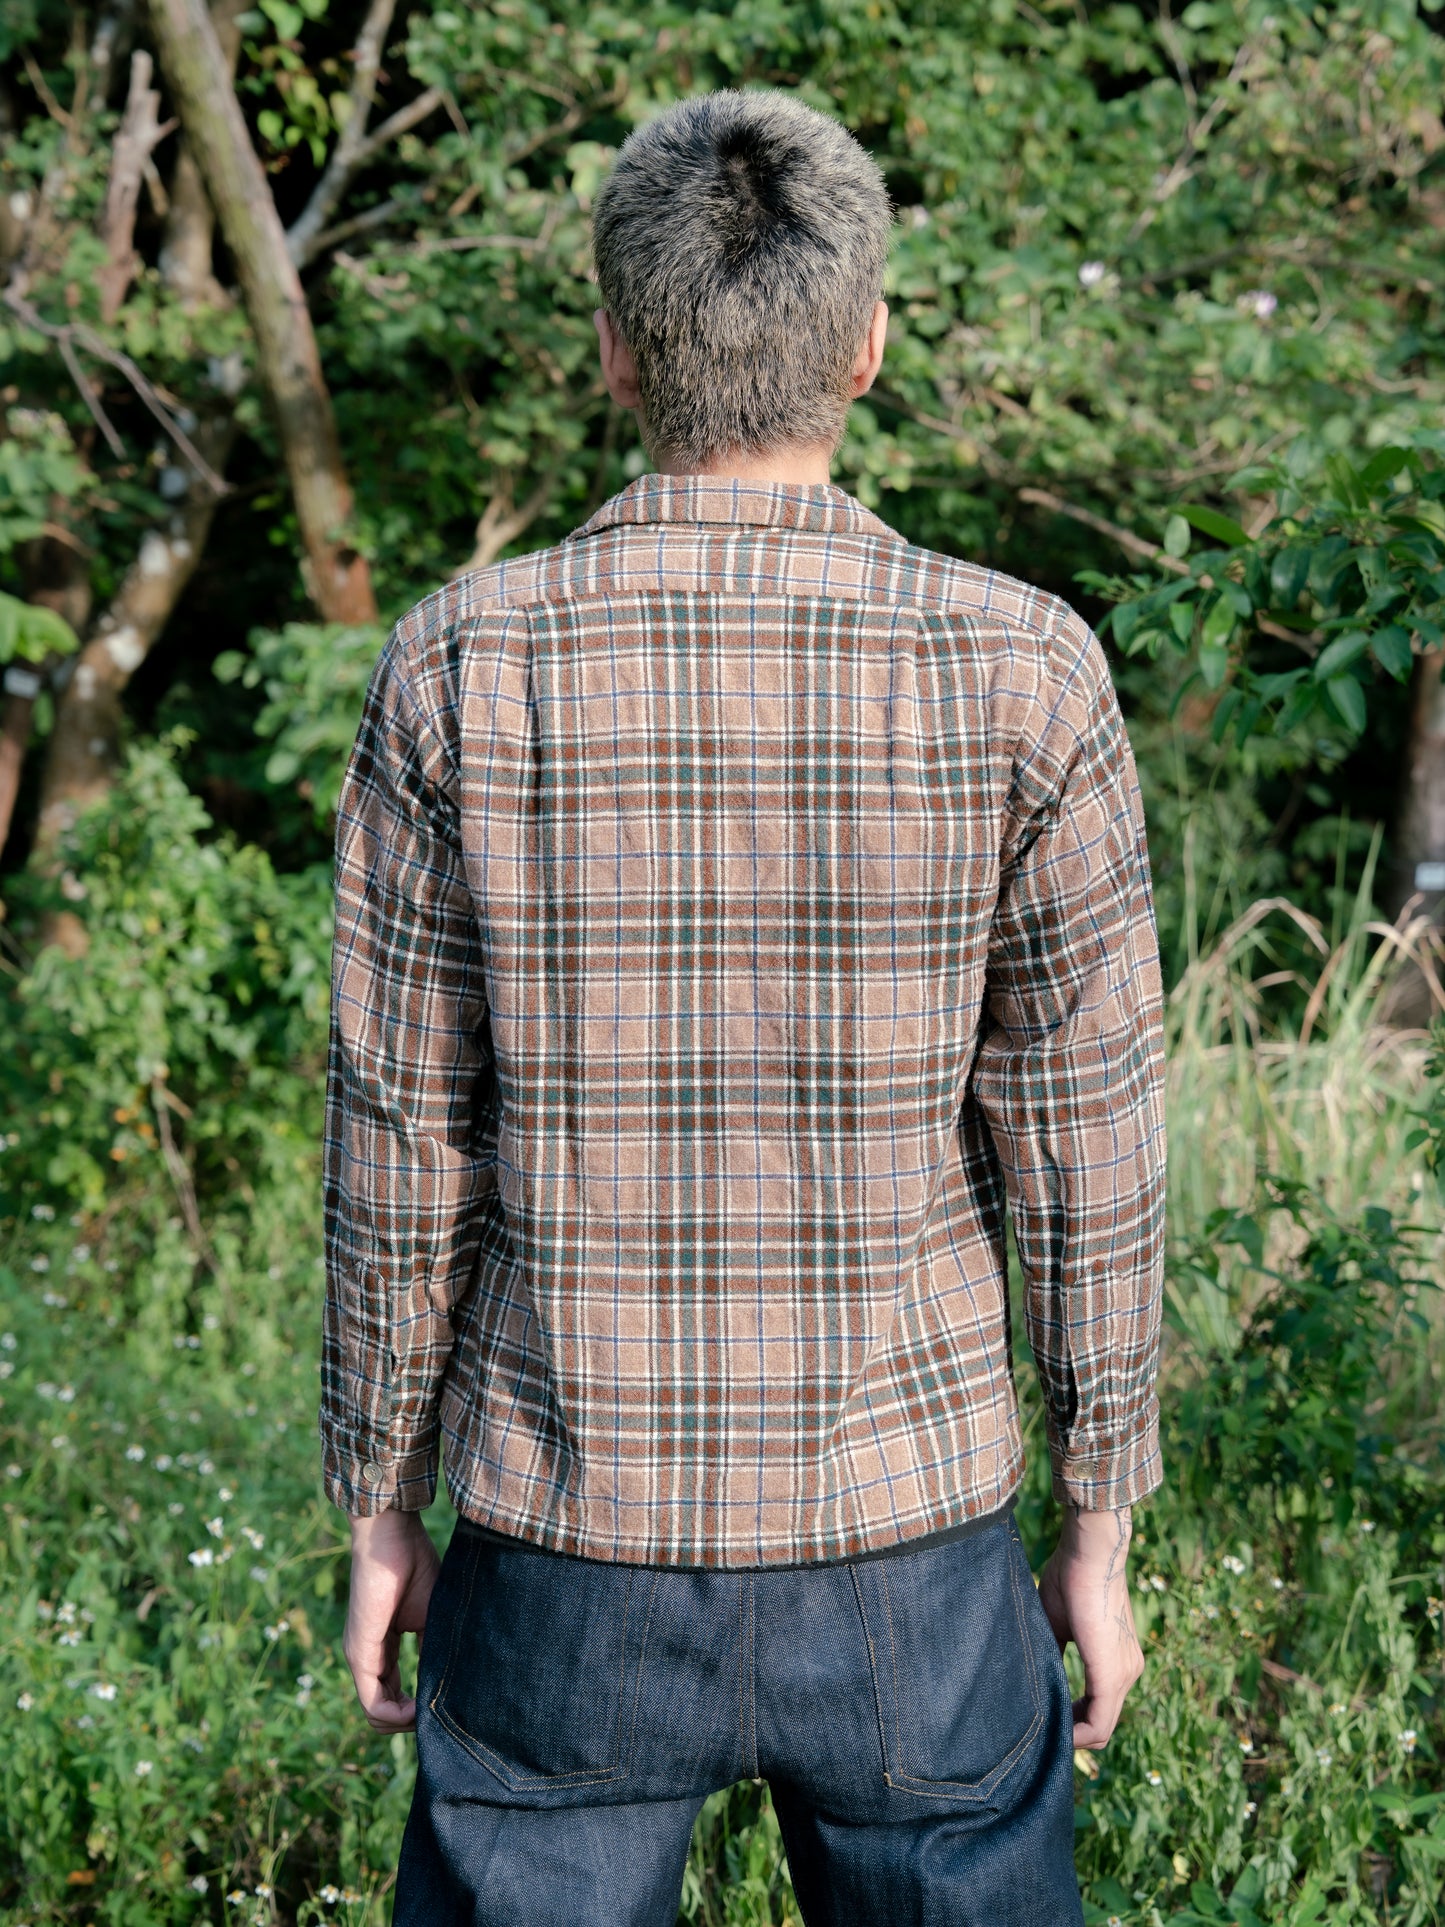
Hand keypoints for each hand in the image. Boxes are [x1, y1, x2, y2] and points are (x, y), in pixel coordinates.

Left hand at [343, 1509, 440, 1732]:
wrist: (391, 1535)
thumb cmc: (413, 1565)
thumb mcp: (432, 1614)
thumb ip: (434, 1647)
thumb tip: (451, 1683)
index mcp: (384, 1648)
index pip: (394, 1695)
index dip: (418, 1709)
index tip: (443, 1705)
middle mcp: (368, 1658)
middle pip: (384, 1713)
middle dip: (413, 1722)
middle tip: (438, 1715)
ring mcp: (360, 1658)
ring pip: (377, 1717)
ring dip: (406, 1724)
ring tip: (431, 1713)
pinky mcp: (359, 1654)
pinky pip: (373, 1705)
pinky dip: (398, 1716)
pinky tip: (420, 1709)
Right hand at [1037, 1504, 1143, 1748]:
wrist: (1091, 1552)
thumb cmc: (1072, 1577)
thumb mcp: (1057, 1623)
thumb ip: (1054, 1654)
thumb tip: (1037, 1679)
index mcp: (1117, 1658)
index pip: (1101, 1706)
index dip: (1074, 1719)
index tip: (1048, 1717)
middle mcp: (1129, 1670)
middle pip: (1102, 1722)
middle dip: (1073, 1731)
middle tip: (1043, 1730)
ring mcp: (1125, 1674)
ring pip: (1103, 1726)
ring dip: (1075, 1734)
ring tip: (1046, 1732)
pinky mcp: (1113, 1674)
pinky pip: (1100, 1721)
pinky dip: (1079, 1733)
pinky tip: (1058, 1731)